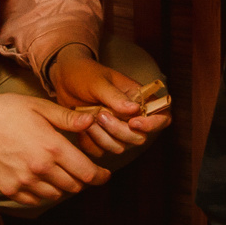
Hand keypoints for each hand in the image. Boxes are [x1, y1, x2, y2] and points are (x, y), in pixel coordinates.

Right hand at [0, 91, 109, 205]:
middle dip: (81, 179)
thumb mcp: (40, 107)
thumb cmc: (7, 110)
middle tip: (77, 168)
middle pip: (74, 186)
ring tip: (56, 170)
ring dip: (62, 185)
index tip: (104, 174)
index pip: (87, 173)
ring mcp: (24, 182)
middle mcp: (40, 168)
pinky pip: (35, 199)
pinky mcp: (10, 189)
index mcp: (52, 147)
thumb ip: (67, 118)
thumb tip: (92, 122)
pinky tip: (38, 176)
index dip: (100, 176)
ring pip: (56, 194)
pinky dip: (42, 192)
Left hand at [46, 44, 167, 156]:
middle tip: (101, 114)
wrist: (63, 79)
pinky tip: (83, 127)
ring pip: (119, 147)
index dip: (153, 125)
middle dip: (118, 130)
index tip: (133, 122)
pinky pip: (100, 151)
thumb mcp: (99, 81)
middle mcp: (132, 117)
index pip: (162, 117)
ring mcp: (117, 129)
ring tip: (89, 118)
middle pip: (139, 138)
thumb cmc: (84, 74)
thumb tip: (135, 110)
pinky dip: (90, 142)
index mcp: (139, 99)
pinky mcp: (101, 138)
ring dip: (102, 136)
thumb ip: (115, 96)